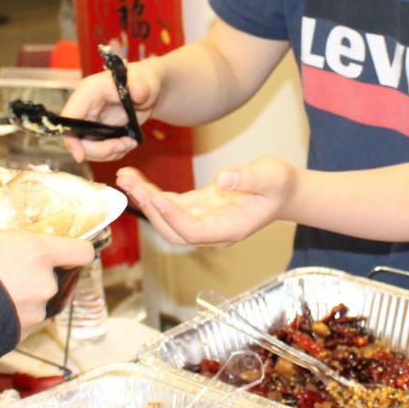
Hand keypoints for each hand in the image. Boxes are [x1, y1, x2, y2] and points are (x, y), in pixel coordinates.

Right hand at [0, 230, 94, 340]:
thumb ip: (22, 246)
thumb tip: (30, 250)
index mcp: (40, 253)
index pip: (82, 252)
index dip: (75, 252)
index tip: (67, 254)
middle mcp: (46, 284)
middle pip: (55, 279)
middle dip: (37, 278)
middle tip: (8, 275)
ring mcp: (37, 312)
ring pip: (39, 302)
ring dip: (24, 299)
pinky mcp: (25, 333)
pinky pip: (26, 320)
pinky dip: (14, 316)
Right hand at [59, 60, 160, 162]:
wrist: (149, 91)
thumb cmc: (145, 81)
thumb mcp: (145, 83)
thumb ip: (141, 87)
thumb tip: (137, 89)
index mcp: (89, 91)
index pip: (69, 118)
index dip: (70, 139)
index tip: (80, 157)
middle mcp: (85, 108)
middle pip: (77, 139)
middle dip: (100, 150)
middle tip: (123, 146)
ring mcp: (91, 121)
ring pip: (88, 149)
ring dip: (110, 153)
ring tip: (130, 143)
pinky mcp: (99, 132)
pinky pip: (99, 151)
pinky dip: (114, 153)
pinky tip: (128, 143)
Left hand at [115, 156, 297, 245]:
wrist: (284, 191)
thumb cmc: (280, 185)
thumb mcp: (271, 176)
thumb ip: (248, 178)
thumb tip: (223, 178)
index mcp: (230, 229)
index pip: (194, 231)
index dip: (174, 218)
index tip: (157, 198)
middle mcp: (212, 230)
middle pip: (173, 229)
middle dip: (150, 208)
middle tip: (128, 183)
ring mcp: (203, 220)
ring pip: (167, 218)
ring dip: (145, 199)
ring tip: (124, 177)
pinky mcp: (197, 207)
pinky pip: (170, 204)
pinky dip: (152, 193)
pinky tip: (136, 178)